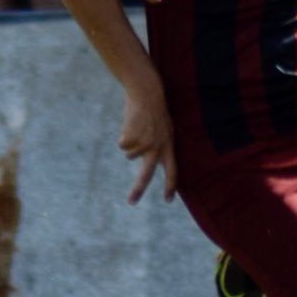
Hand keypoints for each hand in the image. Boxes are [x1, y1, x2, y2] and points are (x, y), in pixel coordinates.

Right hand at [119, 86, 176, 203]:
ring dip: (130, 143)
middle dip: (138, 189)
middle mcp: (157, 148)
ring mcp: (144, 144)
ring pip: (130, 155)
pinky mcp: (131, 138)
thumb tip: (151, 162)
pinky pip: (122, 144)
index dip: (170, 186)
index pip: (173, 171)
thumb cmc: (156, 111)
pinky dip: (123, 136)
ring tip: (136, 128)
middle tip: (131, 202)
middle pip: (147, 174)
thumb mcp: (164, 129)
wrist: (148, 94)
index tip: (168, 200)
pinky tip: (130, 124)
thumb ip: (160, 146)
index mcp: (169, 146)